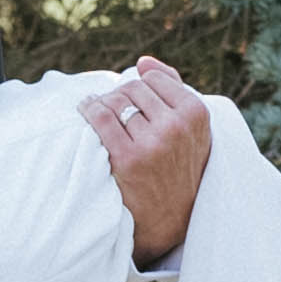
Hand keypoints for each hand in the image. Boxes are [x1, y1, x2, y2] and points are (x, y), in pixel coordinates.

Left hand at [80, 56, 211, 264]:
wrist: (171, 219)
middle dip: (118, 95)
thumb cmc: (179, 167)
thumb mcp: (191, 129)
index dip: (138, 86)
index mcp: (195, 113)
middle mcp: (177, 126)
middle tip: (112, 109)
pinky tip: (84, 112)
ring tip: (97, 112)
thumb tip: (142, 62)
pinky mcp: (128, 159)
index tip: (132, 101)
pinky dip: (88, 110)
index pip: (154, 79)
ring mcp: (152, 143)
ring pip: (114, 101)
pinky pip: (99, 118)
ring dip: (101, 103)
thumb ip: (173, 89)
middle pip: (132, 88)